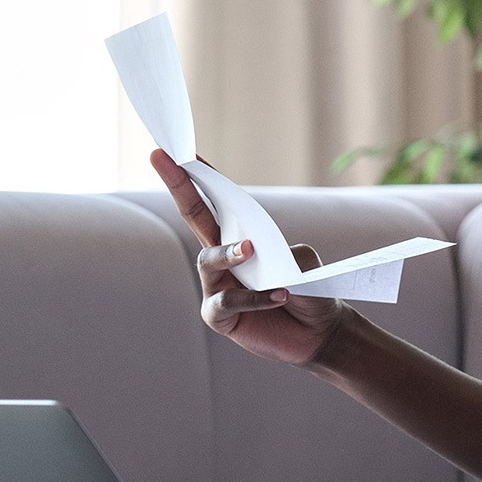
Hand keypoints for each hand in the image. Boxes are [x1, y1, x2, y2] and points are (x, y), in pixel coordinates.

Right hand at [150, 149, 347, 365]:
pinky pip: (226, 301)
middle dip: (177, 185)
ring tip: (251, 251)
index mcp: (240, 237)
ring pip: (208, 259)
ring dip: (229, 253)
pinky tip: (278, 296)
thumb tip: (259, 256)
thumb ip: (283, 253)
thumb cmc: (309, 290)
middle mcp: (221, 258)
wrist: (319, 331)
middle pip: (193, 215)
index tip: (180, 151)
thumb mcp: (304, 263)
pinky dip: (253, 297)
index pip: (216, 202)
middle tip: (162, 157)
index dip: (198, 177)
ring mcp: (217, 286)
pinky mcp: (221, 317)